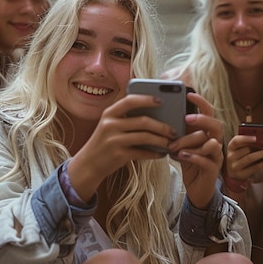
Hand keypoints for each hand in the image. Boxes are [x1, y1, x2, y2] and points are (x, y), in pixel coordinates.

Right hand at [68, 93, 184, 200]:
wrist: (88, 164)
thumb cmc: (105, 142)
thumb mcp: (110, 125)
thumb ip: (126, 118)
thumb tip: (156, 114)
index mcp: (109, 113)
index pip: (130, 100)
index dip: (147, 99)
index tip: (161, 100)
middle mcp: (110, 124)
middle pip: (142, 121)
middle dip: (162, 126)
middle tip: (173, 130)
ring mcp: (114, 140)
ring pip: (145, 137)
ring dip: (161, 140)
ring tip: (170, 142)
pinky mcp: (118, 155)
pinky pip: (142, 152)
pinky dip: (155, 153)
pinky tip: (162, 154)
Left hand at [167, 91, 223, 208]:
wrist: (196, 188)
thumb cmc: (188, 161)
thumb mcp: (181, 143)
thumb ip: (176, 131)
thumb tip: (159, 115)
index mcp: (207, 132)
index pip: (209, 112)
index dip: (201, 102)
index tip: (189, 94)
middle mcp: (215, 141)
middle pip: (216, 125)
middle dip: (202, 120)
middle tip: (186, 118)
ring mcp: (216, 155)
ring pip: (211, 143)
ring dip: (191, 142)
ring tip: (174, 146)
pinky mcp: (213, 169)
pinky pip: (206, 160)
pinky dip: (193, 157)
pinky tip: (181, 156)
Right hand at [224, 134, 262, 192]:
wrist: (234, 174)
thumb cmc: (241, 158)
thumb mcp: (242, 150)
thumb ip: (254, 144)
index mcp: (231, 147)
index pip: (236, 141)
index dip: (246, 138)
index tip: (256, 137)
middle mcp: (231, 156)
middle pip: (246, 149)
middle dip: (259, 146)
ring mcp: (235, 166)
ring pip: (250, 158)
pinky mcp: (241, 174)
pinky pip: (255, 167)